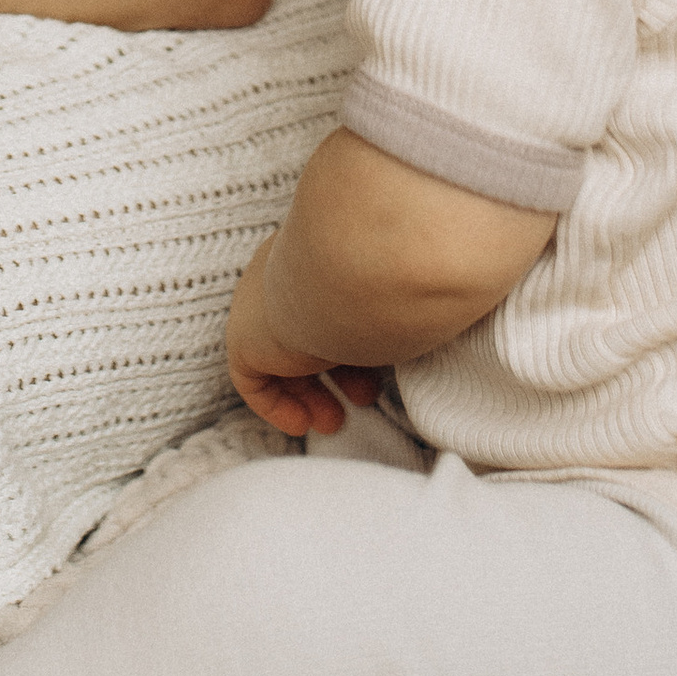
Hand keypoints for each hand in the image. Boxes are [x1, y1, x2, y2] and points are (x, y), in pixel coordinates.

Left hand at [225, 237, 379, 437]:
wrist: (346, 272)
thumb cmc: (385, 276)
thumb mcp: (396, 290)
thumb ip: (399, 304)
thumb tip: (432, 321)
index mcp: (319, 252)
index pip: (329, 302)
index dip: (354, 340)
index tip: (379, 368)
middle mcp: (286, 273)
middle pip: (306, 331)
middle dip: (336, 373)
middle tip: (364, 397)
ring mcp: (261, 305)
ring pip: (280, 358)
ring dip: (311, 394)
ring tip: (336, 421)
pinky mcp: (244, 339)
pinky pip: (253, 379)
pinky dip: (276, 404)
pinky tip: (302, 423)